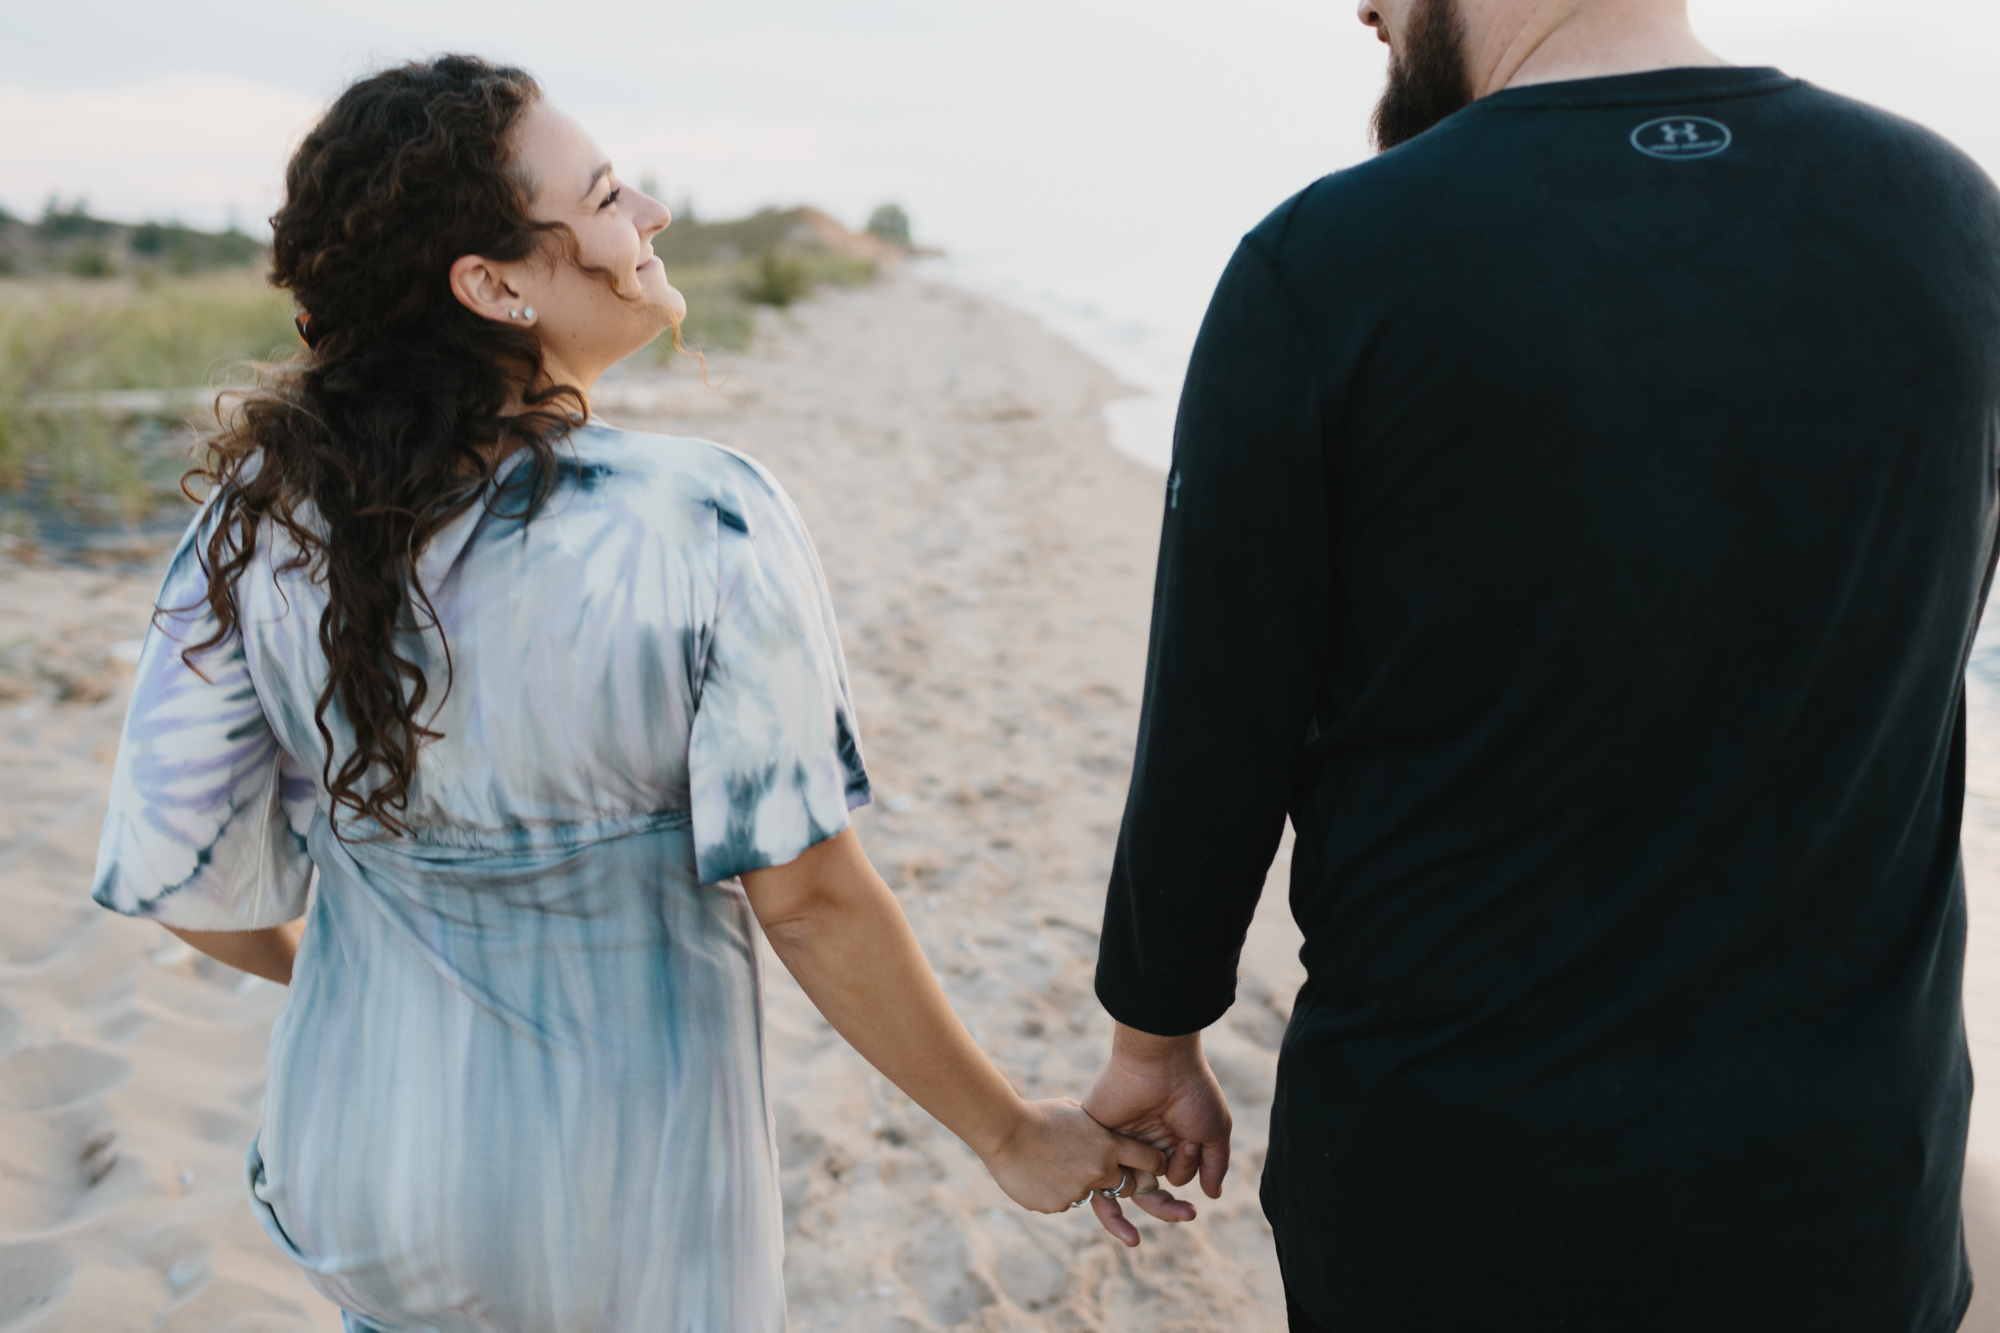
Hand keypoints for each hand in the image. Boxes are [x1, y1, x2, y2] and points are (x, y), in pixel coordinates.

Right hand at [977, 1097, 1165, 1223]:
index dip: (1153, 1164)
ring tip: (1052, 1162)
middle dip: (1118, 1179)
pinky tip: (1036, 1173)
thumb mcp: (1075, 1113)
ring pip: (1090, 1194)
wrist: (1004, 1131)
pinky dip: (1055, 1191)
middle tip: (1098, 1166)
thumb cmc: (1039, 1114)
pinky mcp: (1057, 1206)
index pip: (1150, 1161)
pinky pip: (1063, 1202)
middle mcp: (1100, 1172)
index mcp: (1109, 1145)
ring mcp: (1079, 1192)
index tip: (1154, 1166)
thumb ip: (1095, 1129)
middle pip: (1126, 1186)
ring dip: (1080, 1183)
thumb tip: (1104, 1136)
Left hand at [1084, 1023, 1232, 1236]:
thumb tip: (1213, 1194)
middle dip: (1169, 1206)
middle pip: (1150, 1189)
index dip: (1186, 1168)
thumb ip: (1214, 1164)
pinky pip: (1098, 1179)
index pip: (1174, 1174)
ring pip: (1127, 1189)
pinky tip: (1126, 1175)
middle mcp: (1143, 1142)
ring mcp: (1119, 1141)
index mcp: (1170, 1138)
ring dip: (1150, 1199)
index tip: (1191, 1144)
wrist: (1159, 1063)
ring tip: (1160, 1197)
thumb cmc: (1191, 1092)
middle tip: (1187, 1214)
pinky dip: (1111, 1190)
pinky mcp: (1096, 1139)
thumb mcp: (1213, 1130)